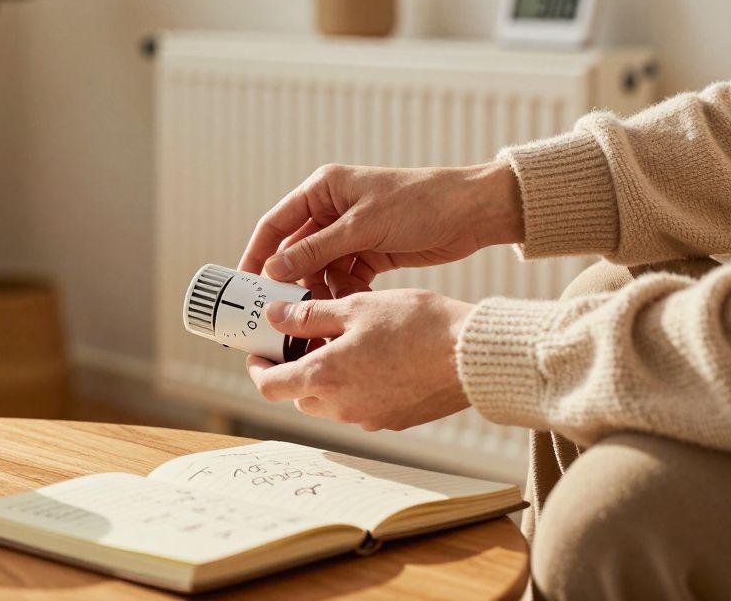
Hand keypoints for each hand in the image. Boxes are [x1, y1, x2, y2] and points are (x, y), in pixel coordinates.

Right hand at [238, 161, 523, 296]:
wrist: (473, 213)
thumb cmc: (420, 203)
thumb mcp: (363, 226)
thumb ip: (317, 249)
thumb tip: (274, 268)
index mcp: (323, 189)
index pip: (276, 223)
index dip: (257, 252)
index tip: (244, 282)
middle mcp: (332, 210)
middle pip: (297, 250)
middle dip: (290, 280)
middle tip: (279, 310)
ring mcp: (351, 233)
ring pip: (320, 269)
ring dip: (318, 291)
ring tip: (316, 316)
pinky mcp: (369, 252)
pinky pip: (344, 277)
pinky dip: (342, 292)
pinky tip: (343, 308)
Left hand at [246, 290, 473, 430]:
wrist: (472, 355)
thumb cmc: (416, 326)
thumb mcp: (355, 308)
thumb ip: (309, 316)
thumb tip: (275, 317)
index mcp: (324, 378)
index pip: (269, 386)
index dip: (258, 369)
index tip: (260, 352)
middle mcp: (342, 407)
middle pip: (298, 396)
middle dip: (294, 371)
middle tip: (302, 341)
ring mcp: (369, 419)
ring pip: (330, 403)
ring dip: (326, 379)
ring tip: (343, 344)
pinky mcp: (393, 421)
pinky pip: (360, 407)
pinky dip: (356, 387)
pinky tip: (375, 359)